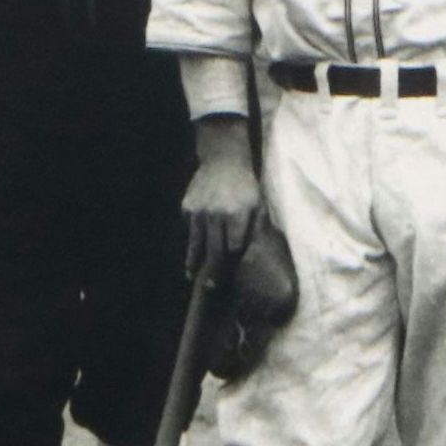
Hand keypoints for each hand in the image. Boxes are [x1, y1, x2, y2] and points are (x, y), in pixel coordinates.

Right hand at [182, 118, 262, 279]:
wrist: (223, 158)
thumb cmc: (246, 185)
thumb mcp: (258, 204)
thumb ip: (257, 229)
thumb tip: (256, 255)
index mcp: (238, 214)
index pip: (234, 247)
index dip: (233, 261)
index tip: (232, 273)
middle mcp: (217, 214)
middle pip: (214, 249)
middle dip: (213, 271)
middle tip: (211, 287)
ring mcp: (199, 211)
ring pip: (196, 243)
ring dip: (194, 261)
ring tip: (192, 276)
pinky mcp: (187, 207)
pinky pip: (189, 229)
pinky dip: (191, 239)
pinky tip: (193, 249)